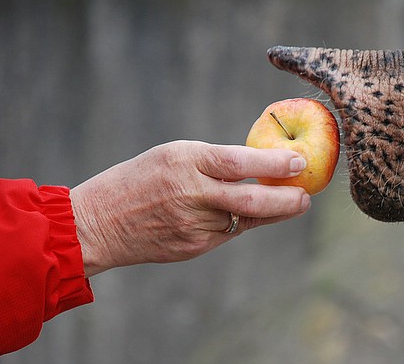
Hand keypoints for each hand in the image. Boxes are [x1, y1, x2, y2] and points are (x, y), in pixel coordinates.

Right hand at [69, 140, 310, 276]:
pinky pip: (229, 233)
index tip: (299, 161)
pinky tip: (254, 215)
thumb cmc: (139, 180)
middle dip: (286, 200)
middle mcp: (191, 194)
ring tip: (291, 202)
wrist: (97, 224)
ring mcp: (193, 225)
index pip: (238, 162)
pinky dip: (244, 223)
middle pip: (251, 201)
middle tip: (306, 197)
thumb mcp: (173, 155)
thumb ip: (214, 162)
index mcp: (185, 162)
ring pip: (245, 220)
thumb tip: (262, 165)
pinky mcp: (194, 247)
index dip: (273, 163)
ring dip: (271, 212)